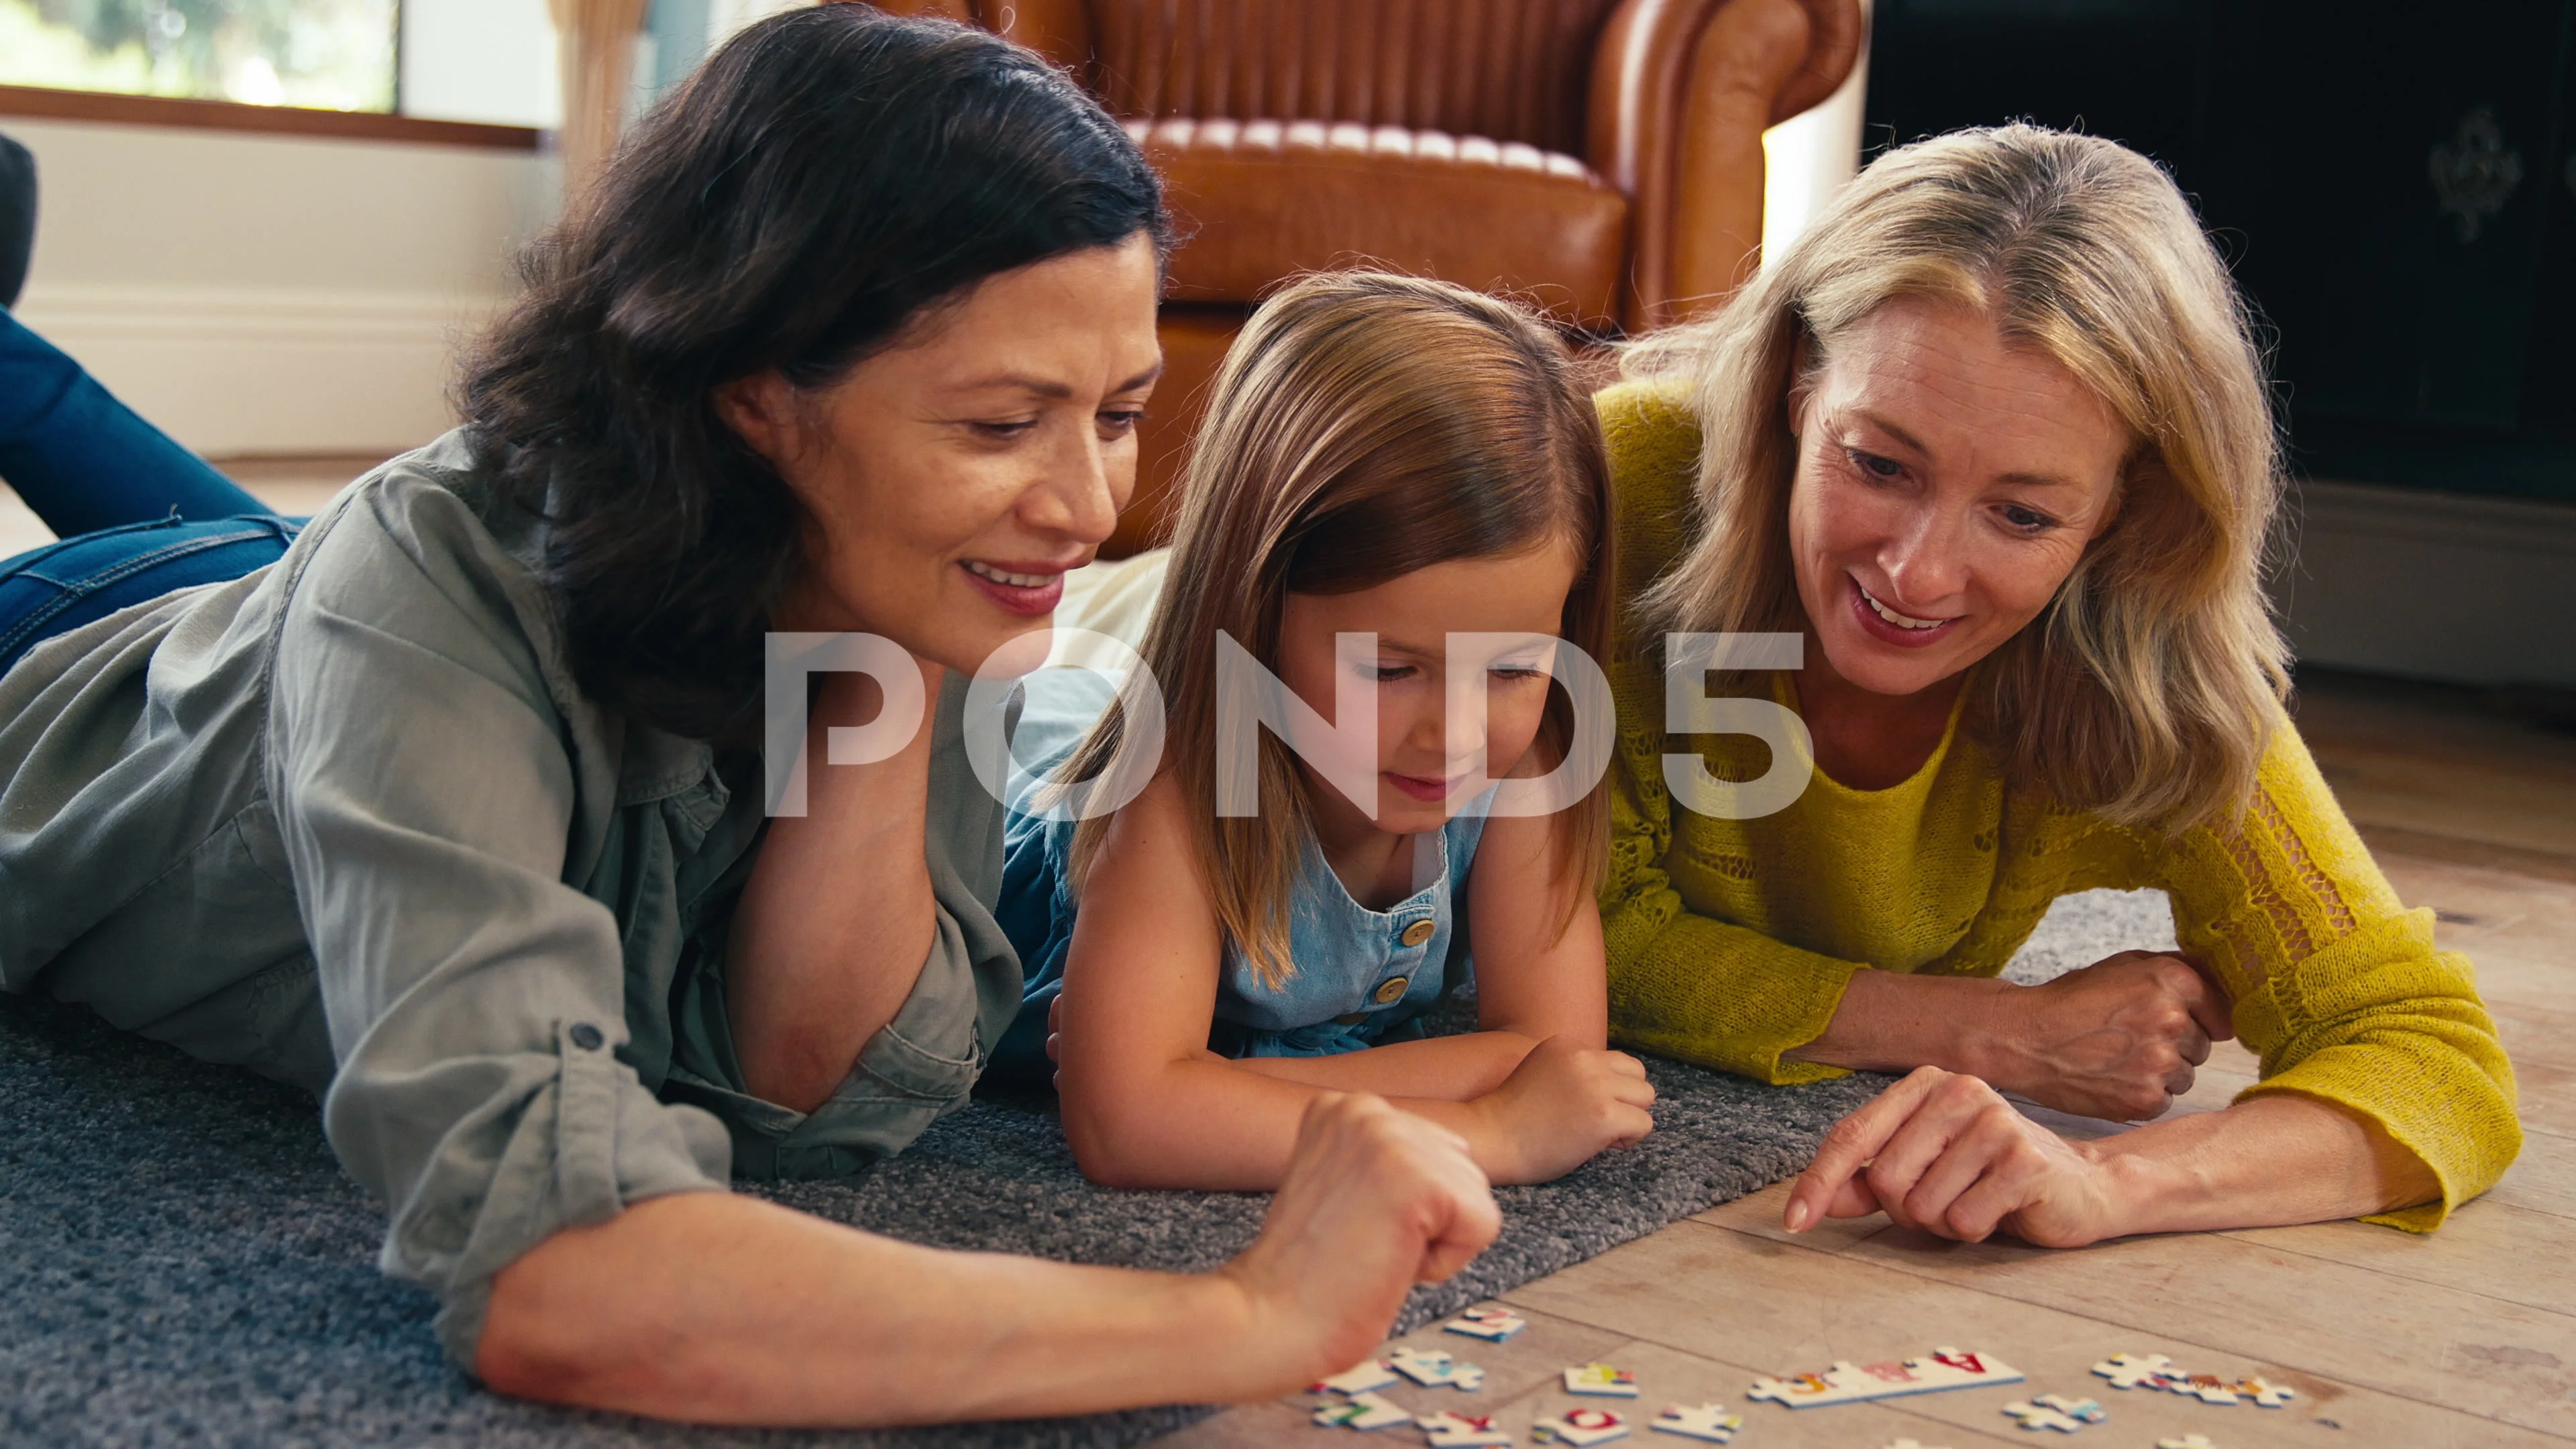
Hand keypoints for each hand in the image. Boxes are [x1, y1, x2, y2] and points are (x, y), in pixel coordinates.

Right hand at [1220, 1093, 1500, 1390]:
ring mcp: (1391, 1138)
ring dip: (1435, 1243)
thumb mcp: (1344, 1185)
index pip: (1436, 1151)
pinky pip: (1482, 1226)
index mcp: (1343, 1106)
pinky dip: (1444, 1264)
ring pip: (1475, 1198)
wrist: (1271, 1318)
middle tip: (1361, 1244)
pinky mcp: (1419, 1178)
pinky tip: (1389, 1263)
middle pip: (1462, 1169)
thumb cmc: (1309, 1274)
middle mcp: (1366, 1107)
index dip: (1407, 1209)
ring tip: (1371, 1252)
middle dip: (1428, 1222)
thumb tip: (1459, 1150)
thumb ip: (1388, 1160)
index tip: (1350, 1226)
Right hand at [1471, 1035, 1655, 1183]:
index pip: (1614, 1062)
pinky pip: (1643, 1123)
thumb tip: (1621, 1088)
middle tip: (1599, 1122)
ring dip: (1630, 1117)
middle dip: (1625, 1099)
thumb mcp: (1544, 1074)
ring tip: (1601, 1133)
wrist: (1491, 1140)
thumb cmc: (1513, 1118)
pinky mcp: (1604, 1114)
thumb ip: (1577, 1071)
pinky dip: (1629, 1138)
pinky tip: (1603, 1146)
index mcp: (1566, 1044)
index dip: (1606, 1089)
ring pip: (1646, 1096)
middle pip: (1637, 1073)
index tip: (1581, 1109)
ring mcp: (1594, 1085)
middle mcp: (1583, 1058)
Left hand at [1784, 1066, 2126, 1247]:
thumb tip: (1810, 1205)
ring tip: (1976, 1201)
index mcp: (1924, 1084)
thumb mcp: (1922, 1174)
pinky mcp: (2024, 1159)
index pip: (1852, 1136)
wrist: (2080, 1186)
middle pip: (1886, 1179)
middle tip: (1944, 1201)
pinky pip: (1964, 1219)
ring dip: (1944, 1222)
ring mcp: (1994, 1121)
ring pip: (1923, 1205)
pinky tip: (2000, 1210)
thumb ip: (1865, 1184)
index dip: (1818, 1183)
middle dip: (1905, 1210)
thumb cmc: (1989, 1177)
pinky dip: (1974, 1229)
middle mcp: (1957, 1090)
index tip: (1794, 1224)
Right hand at [1984, 951, 2233, 1120]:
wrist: (2024, 1038)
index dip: (2199, 1017)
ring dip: (2161, 1071)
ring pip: (2187, 1075)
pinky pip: (2166, 1099)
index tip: (2173, 1021)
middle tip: (2133, 1038)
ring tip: (2120, 1058)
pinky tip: (2114, 1077)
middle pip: (2204, 1045)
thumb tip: (2221, 989)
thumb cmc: (2071, 1000)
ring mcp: (2161, 1063)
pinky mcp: (2146, 1099)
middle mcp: (2173, 1020)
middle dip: (2177, 1044)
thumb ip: (2175, 970)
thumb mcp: (2123, 965)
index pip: (2224, 1010)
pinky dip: (2144, 1093)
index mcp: (2173, 979)